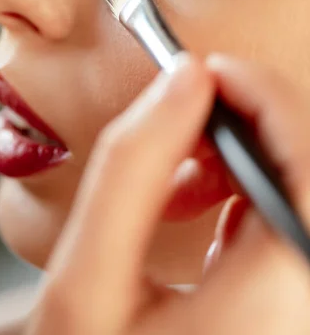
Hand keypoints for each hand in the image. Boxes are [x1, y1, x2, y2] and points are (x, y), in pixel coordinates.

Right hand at [25, 53, 309, 333]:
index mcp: (288, 292)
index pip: (308, 157)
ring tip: (178, 169)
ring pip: (294, 188)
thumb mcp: (86, 280)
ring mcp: (300, 304)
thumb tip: (181, 79)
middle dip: (243, 123)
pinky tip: (194, 200)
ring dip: (237, 157)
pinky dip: (238, 192)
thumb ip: (132, 166)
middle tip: (181, 115)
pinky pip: (279, 219)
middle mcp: (309, 300)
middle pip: (305, 168)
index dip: (259, 91)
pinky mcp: (285, 301)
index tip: (201, 70)